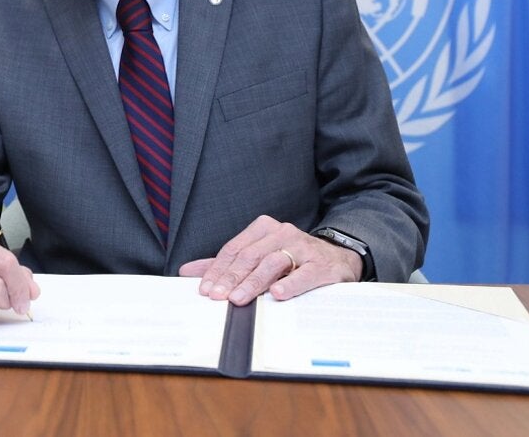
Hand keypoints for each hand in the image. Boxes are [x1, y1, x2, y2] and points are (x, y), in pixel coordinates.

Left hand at [178, 214, 361, 305]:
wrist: (338, 258)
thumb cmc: (294, 259)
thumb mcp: (260, 256)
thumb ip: (227, 264)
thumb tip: (189, 271)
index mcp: (263, 229)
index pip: (234, 249)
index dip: (218, 270)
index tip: (205, 289)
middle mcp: (282, 234)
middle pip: (250, 256)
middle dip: (231, 278)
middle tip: (218, 297)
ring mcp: (302, 247)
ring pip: (272, 263)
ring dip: (253, 283)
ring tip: (239, 299)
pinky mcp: (322, 265)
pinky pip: (304, 274)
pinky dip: (290, 284)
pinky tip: (277, 294)